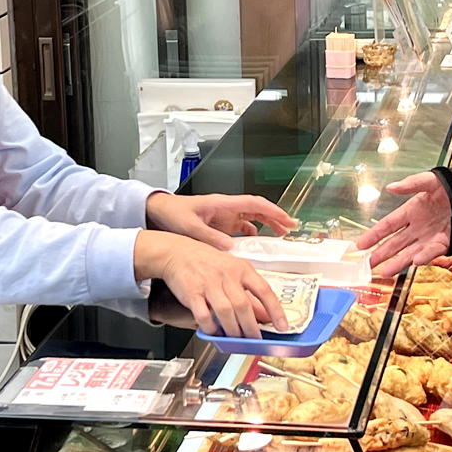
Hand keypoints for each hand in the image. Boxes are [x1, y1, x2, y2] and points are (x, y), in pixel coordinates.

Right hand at [134, 231, 287, 337]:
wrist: (177, 252)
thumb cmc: (208, 262)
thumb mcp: (233, 271)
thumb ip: (250, 293)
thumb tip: (266, 315)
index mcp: (242, 268)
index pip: (264, 290)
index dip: (276, 311)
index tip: (283, 326)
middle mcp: (227, 275)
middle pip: (244, 306)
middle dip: (251, 328)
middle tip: (255, 340)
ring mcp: (209, 283)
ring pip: (226, 312)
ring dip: (233, 330)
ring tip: (236, 338)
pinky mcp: (192, 292)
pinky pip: (204, 315)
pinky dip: (211, 327)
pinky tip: (214, 331)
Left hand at [145, 192, 296, 249]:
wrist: (160, 211)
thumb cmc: (173, 213)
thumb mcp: (190, 227)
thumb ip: (210, 237)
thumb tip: (230, 247)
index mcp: (223, 204)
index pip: (253, 204)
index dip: (272, 211)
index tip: (286, 220)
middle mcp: (227, 208)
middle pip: (257, 209)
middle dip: (276, 217)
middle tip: (291, 228)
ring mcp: (225, 215)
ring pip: (252, 217)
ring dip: (267, 224)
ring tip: (281, 234)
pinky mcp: (221, 223)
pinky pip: (242, 226)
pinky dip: (253, 231)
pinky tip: (258, 240)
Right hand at [353, 171, 451, 276]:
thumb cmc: (450, 187)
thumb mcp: (429, 181)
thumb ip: (411, 184)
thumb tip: (390, 187)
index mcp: (410, 211)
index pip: (387, 225)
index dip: (373, 235)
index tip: (360, 245)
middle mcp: (417, 227)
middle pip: (395, 243)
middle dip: (381, 254)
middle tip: (367, 265)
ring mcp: (429, 237)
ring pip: (409, 252)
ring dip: (397, 262)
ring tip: (384, 273)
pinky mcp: (444, 242)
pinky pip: (432, 251)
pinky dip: (424, 256)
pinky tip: (415, 261)